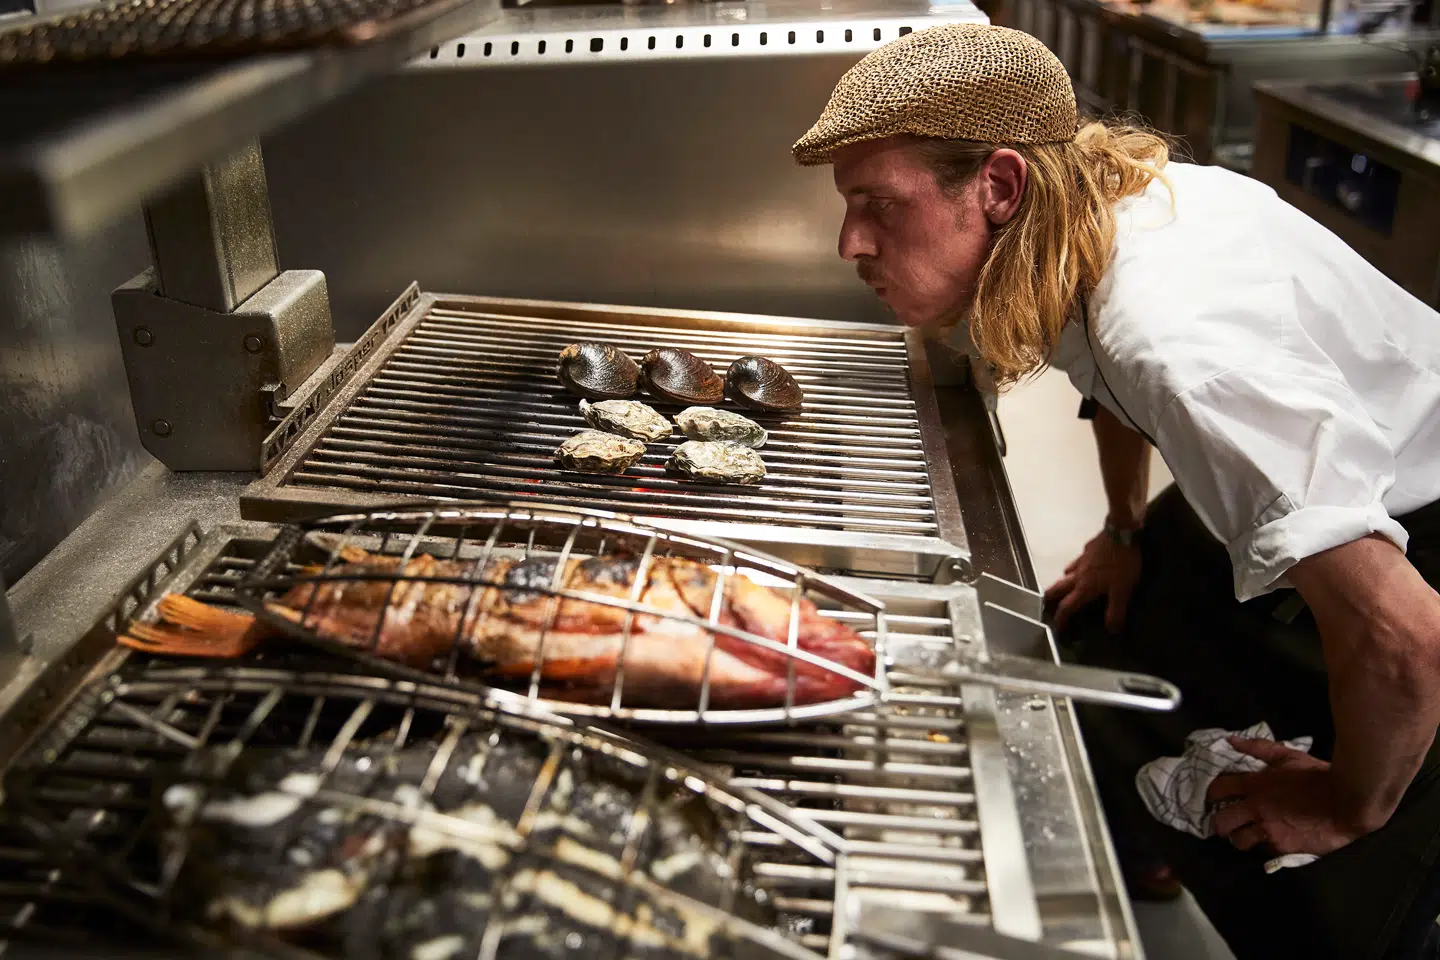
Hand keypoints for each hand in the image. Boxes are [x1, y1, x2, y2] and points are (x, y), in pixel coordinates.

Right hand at [1044, 529, 1141, 632]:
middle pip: (1057, 588)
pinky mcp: (1088, 549)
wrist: (1121, 532)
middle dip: (1051, 599)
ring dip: (1064, 582)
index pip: (1067, 606)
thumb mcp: (1123, 590)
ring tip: (1069, 587)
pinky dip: (1078, 567)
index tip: (1057, 628)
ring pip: (1066, 573)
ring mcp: (1081, 560)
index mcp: (1084, 587)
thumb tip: (1112, 630)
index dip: (1061, 619)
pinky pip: (1078, 561)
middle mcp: (1078, 575)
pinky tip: (1087, 566)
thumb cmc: (1122, 563)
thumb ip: (1116, 610)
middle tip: (1049, 605)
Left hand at [1208, 738, 1374, 856]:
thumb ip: (1258, 748)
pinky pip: (1262, 850)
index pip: (1218, 790)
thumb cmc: (1317, 776)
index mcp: (1255, 785)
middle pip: (1220, 821)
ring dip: (1238, 838)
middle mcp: (1256, 809)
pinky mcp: (1282, 847)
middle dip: (1219, 823)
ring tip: (1244, 835)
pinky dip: (1263, 846)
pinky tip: (1268, 841)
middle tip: (1225, 822)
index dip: (1211, 795)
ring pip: (1238, 841)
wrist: (1347, 802)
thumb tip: (1231, 740)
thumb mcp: (1287, 756)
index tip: (1212, 798)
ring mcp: (1268, 829)